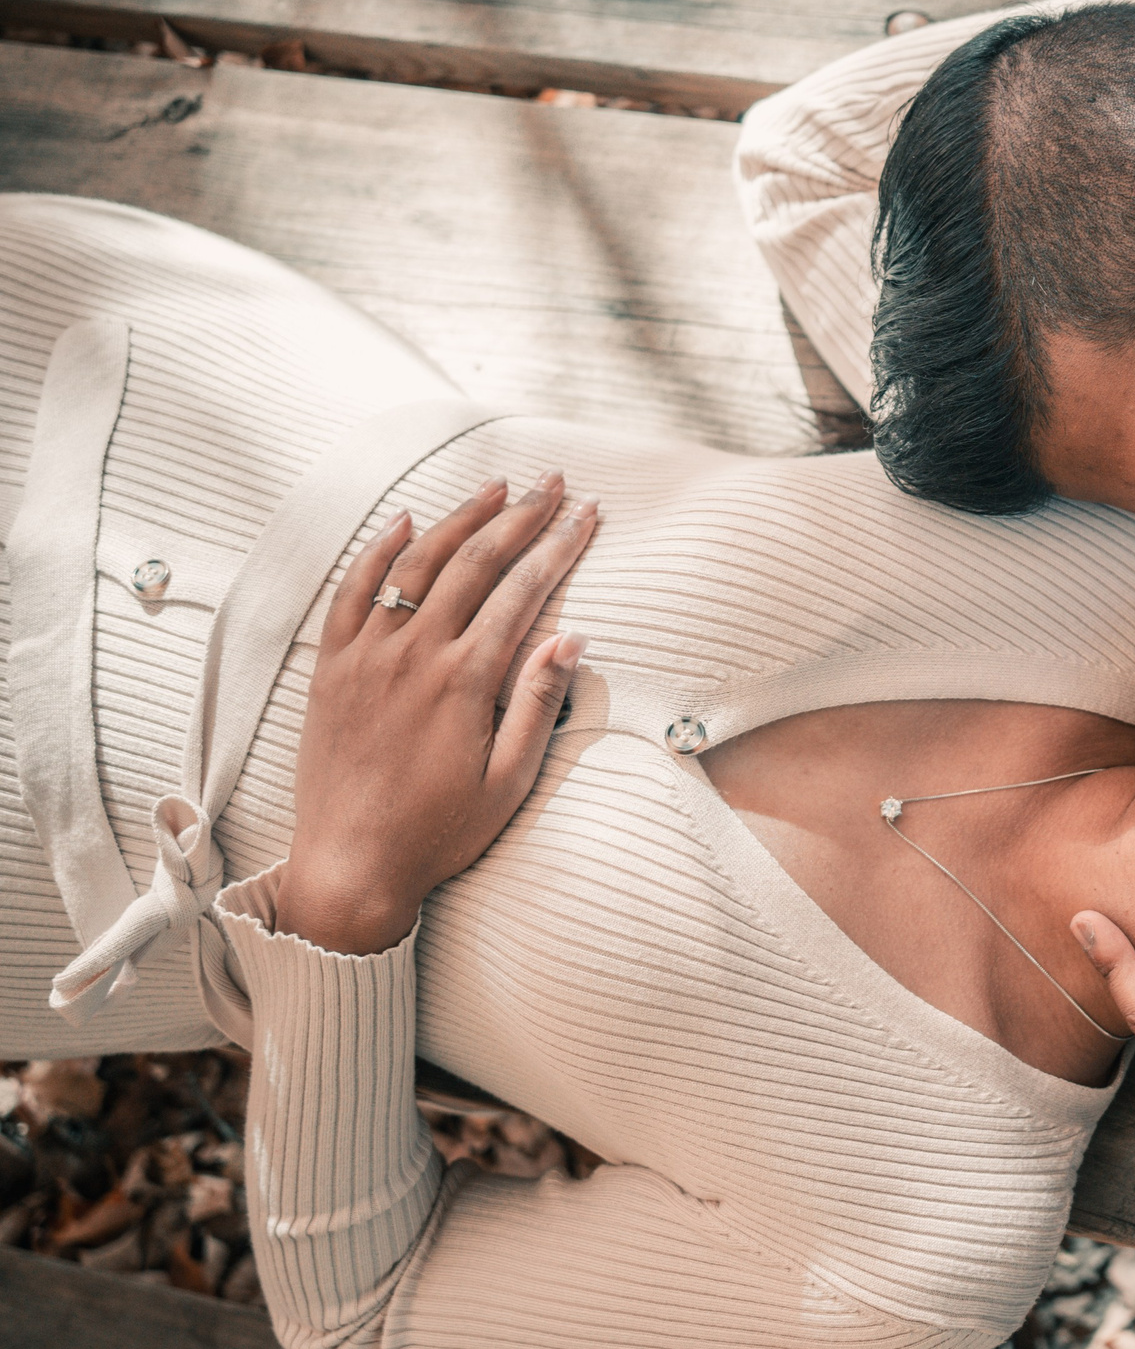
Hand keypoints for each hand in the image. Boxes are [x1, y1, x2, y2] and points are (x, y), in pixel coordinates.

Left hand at [277, 473, 597, 953]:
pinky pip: (353, 590)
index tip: (588, 515)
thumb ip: (538, 704)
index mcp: (464, 681)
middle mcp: (413, 655)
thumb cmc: (439, 832)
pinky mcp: (332, 667)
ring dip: (461, 518)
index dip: (560, 546)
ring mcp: (367, 656)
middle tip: (554, 485)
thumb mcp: (509, 781)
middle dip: (521, 516)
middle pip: (475, 562)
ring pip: (417, 563)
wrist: (349, 864)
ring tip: (497, 488)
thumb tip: (573, 640)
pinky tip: (407, 520)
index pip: (524, 591)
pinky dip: (379, 549)